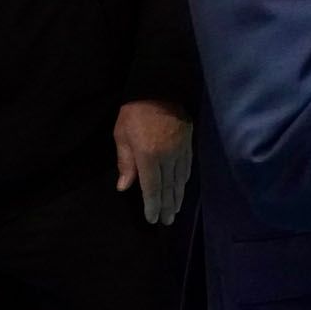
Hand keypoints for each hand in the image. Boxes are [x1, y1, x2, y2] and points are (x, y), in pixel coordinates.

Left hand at [113, 100, 192, 224]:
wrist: (159, 87)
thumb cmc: (134, 112)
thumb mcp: (122, 136)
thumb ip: (125, 162)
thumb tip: (124, 187)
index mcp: (149, 156)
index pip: (152, 188)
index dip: (152, 205)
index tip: (153, 219)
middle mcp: (168, 156)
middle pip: (168, 187)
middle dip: (167, 206)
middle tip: (167, 221)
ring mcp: (180, 150)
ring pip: (180, 179)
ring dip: (177, 196)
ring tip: (175, 210)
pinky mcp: (188, 142)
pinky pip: (187, 167)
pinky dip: (184, 181)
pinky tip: (182, 188)